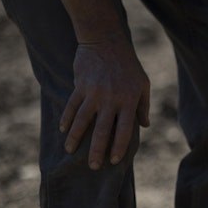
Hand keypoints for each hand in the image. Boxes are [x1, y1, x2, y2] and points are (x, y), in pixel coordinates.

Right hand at [59, 32, 149, 169]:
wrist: (105, 40)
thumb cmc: (129, 64)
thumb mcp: (143, 84)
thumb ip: (143, 106)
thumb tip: (144, 126)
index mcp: (128, 102)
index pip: (124, 131)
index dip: (118, 147)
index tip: (113, 161)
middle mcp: (110, 100)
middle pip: (102, 131)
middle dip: (97, 151)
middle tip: (93, 166)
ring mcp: (93, 93)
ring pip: (82, 120)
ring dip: (75, 138)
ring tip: (70, 151)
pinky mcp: (80, 86)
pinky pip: (71, 105)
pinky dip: (67, 118)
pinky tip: (63, 130)